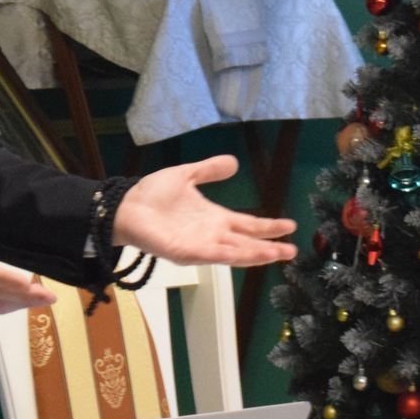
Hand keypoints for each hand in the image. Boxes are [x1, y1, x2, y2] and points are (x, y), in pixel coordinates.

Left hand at [112, 155, 296, 268]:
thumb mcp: (187, 175)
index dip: (268, 226)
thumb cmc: (152, 194)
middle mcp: (211, 235)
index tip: (290, 226)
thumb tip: (234, 162)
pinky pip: (211, 255)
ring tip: (278, 254)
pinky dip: (229, 256)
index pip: (247, 225)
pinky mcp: (185, 252)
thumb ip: (209, 170)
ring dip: (256, 254)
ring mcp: (200, 246)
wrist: (126, 205)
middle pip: (247, 243)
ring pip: (234, 253)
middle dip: (270, 247)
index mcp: (213, 219)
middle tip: (293, 250)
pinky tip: (245, 254)